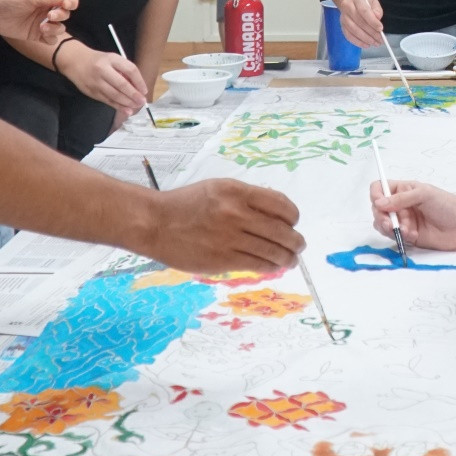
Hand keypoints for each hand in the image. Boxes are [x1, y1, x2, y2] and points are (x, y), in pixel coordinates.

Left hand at [0, 0, 76, 44]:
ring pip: (60, 29)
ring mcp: (42, 24)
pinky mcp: (36, 36)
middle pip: (65, 15)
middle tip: (50, 15)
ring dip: (55, 28)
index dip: (71, 3)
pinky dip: (50, 37)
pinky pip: (51, 40)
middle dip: (61, 16)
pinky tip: (41, 34)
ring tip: (42, 27)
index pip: (67, 1)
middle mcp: (47, 11)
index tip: (67, 5)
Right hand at [59, 43, 147, 112]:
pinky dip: (118, 106)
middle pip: (122, 84)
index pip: (130, 69)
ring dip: (127, 103)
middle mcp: (103, 70)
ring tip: (136, 107)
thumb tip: (137, 87)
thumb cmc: (97, 60)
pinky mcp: (91, 92)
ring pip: (114, 95)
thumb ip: (123, 71)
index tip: (144, 90)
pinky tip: (126, 110)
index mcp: (111, 59)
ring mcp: (96, 82)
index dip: (139, 81)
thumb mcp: (112, 59)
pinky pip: (107, 100)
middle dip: (134, 95)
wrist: (74, 60)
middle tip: (142, 102)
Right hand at [146, 179, 304, 272]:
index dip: (293, 216)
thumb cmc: (187, 204)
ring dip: (288, 258)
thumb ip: (247, 198)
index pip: (281, 205)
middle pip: (282, 231)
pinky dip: (271, 267)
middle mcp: (236, 214)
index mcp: (237, 192)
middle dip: (296, 241)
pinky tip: (274, 266)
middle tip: (299, 245)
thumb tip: (278, 213)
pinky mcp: (222, 260)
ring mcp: (230, 239)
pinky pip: (257, 265)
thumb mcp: (219, 188)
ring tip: (291, 260)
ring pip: (273, 252)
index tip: (293, 222)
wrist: (155, 223)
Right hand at [338, 0, 383, 48]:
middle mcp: (347, 8)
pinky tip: (366, 45)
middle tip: (380, 39)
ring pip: (354, 30)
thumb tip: (378, 18)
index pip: (364, 11)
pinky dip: (358, 42)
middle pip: (359, 22)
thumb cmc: (365, 3)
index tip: (380, 28)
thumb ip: (377, 9)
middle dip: (371, 32)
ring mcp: (343, 18)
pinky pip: (349, 36)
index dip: (372, 21)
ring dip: (366, 39)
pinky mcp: (342, 26)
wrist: (352, 2)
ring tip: (375, 43)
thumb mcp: (373, 2)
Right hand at [370, 179, 455, 250]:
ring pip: (383, 224)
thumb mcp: (424, 194)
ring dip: (391, 228)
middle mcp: (401, 204)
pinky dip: (400, 236)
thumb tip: (379, 203)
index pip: (380, 188)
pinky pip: (394, 237)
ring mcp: (404, 221)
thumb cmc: (449, 205)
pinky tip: (414, 235)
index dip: (376, 195)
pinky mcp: (408, 236)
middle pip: (378, 209)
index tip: (380, 203)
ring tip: (407, 230)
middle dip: (382, 216)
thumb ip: (401, 199)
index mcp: (404, 189)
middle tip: (391, 223)